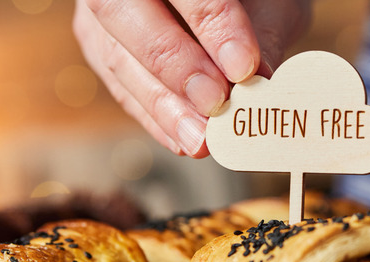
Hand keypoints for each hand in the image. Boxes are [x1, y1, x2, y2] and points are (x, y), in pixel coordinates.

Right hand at [73, 0, 311, 157]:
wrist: (217, 3)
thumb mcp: (269, 3)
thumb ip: (263, 34)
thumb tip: (260, 82)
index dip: (213, 25)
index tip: (244, 66)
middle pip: (128, 15)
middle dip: (175, 65)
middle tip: (215, 103)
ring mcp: (102, 10)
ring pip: (117, 57)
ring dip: (163, 105)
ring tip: (202, 139)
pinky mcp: (100, 45)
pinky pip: (120, 85)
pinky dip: (154, 117)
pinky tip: (185, 140)